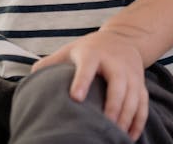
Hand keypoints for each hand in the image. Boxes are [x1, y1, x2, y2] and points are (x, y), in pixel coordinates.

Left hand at [32, 28, 147, 139]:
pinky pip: (143, 104)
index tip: (76, 98)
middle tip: (102, 125)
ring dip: (126, 117)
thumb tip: (29, 81)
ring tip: (114, 135)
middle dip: (112, 106)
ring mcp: (131, 73)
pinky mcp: (140, 84)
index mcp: (93, 54)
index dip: (82, 81)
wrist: (124, 38)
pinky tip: (129, 137)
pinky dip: (138, 122)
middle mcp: (115, 63)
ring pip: (133, 97)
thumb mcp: (70, 50)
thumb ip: (50, 63)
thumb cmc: (90, 50)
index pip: (88, 66)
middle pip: (118, 84)